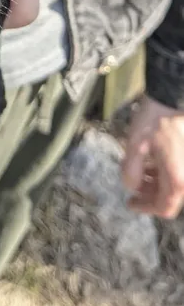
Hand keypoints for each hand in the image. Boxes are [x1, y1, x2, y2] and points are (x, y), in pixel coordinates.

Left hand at [121, 95, 183, 218]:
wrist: (171, 98)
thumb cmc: (153, 121)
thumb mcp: (135, 146)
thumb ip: (131, 171)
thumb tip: (131, 186)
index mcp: (176, 179)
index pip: (163, 207)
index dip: (145, 208)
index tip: (129, 202)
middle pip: (168, 198)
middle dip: (148, 195)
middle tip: (132, 187)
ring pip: (171, 186)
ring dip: (154, 184)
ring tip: (138, 173)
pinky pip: (174, 173)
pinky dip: (161, 173)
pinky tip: (148, 162)